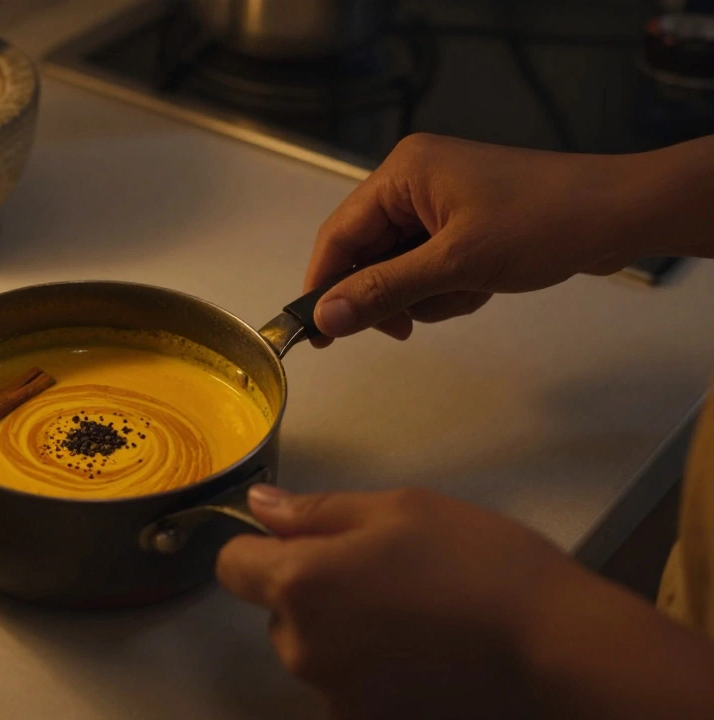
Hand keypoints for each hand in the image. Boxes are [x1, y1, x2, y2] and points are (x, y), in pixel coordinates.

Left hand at [216, 484, 586, 719]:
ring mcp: (334, 695)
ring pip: (314, 650)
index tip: (302, 541)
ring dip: (341, 632)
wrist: (555, 645)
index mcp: (300, 583)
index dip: (258, 548)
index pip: (232, 566)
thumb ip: (316, 511)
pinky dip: (371, 669)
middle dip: (312, 590)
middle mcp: (302, 647)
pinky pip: (347, 685)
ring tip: (414, 613)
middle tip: (384, 572)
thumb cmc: (478, 561)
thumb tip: (259, 508)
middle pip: (277, 611)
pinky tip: (424, 652)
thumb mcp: (399, 510)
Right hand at [305, 133, 652, 341]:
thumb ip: (383, 291)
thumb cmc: (542, 224)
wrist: (622, 214)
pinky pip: (430, 266)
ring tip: (467, 293)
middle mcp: (413, 181)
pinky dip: (449, 287)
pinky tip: (482, 287)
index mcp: (402, 173)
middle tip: (405, 328)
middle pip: (367, 253)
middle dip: (389, 294)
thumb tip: (325, 318)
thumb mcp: (455, 265)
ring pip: (399, 267)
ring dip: (426, 295)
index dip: (323, 285)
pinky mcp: (464, 222)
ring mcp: (440, 201)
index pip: (338, 235)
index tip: (316, 334)